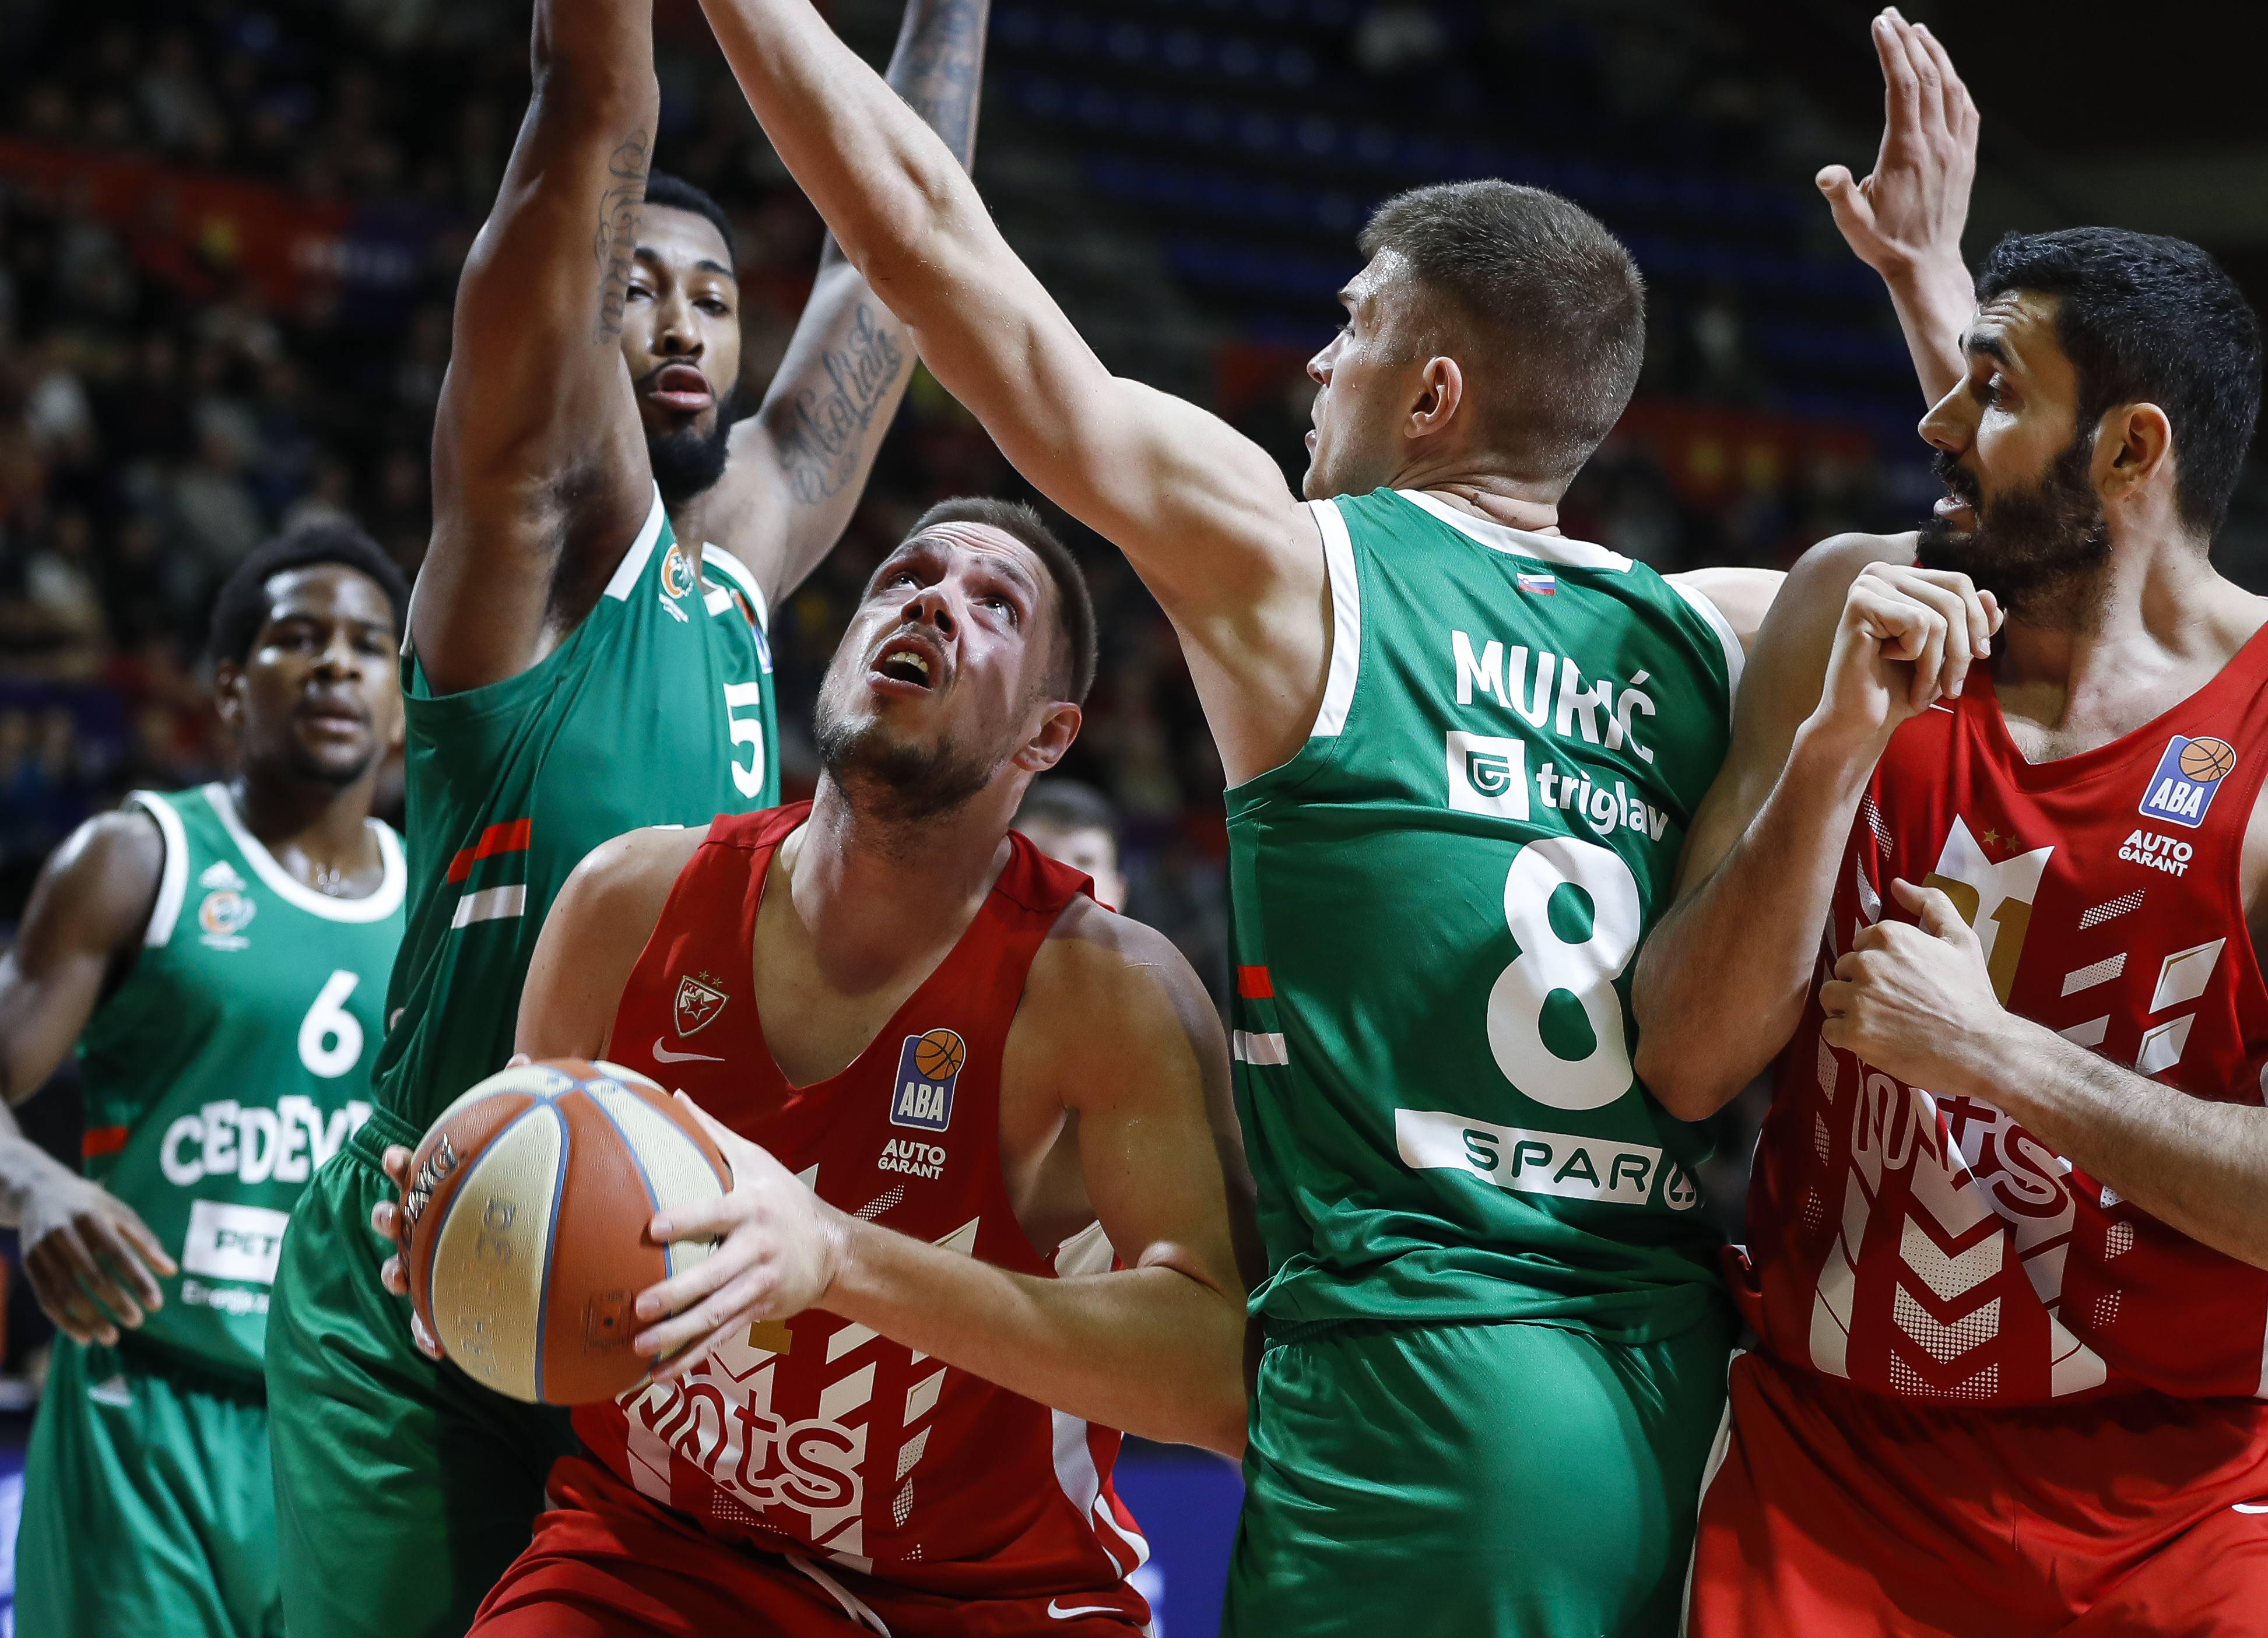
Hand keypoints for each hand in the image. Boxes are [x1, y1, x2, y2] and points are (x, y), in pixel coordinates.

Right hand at [20, 1170, 175, 1345]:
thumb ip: (145, 1240)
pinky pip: (45, 1298)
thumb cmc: (91, 1204)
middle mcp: (63, 1233)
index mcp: (92, 1217)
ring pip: (66, 1292)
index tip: (156, 1304)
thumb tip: (171, 1271)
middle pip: (92, 1276)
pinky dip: (64, 1320)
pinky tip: (83, 1336)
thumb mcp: (120, 1211)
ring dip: (89, 1318)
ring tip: (111, 1338)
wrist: (38, 1190)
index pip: (119, 1254)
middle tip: (137, 1322)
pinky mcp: (28, 1263)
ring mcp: (42, 1249)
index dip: (138, 1280)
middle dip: (116, 1302)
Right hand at [372, 1052, 534, 1361]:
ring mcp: (430, 1263)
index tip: (399, 1157)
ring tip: (399, 1279)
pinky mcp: (443, 1303)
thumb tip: (526, 1055)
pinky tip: (438, 1348)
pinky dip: (429, 1335)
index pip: (413, 1172)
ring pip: (402, 1271)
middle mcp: (429, 1225)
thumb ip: (517, 1101)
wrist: (524, 1241)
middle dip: (390, 1216)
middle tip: (391, 1213)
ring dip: (397, 1275)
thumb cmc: (513, 1183)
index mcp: (442, 1189)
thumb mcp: (520, 1144)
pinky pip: (430, 1324)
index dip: (402, 1164)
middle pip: (398, 1219)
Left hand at [632, 1094, 844, 1381]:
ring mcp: (759, 1284)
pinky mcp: (759, 1311)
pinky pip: (722, 1339)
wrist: (834, 1248)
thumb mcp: (757, 1159)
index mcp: (752, 1208)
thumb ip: (713, 1132)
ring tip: (640, 1347)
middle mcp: (757, 1249)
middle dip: (679, 1293)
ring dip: (678, 1334)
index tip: (654, 1228)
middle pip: (715, 1275)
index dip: (688, 1220)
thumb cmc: (785, 1196)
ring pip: (717, 1315)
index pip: (717, 1213)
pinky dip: (691, 1357)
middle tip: (640, 1305)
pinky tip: (660, 1373)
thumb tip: (673, 1094)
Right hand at [1809, 563, 2000, 752]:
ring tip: (1921, 690)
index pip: (1958, 583)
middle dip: (1961, 650)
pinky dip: (1912, 655)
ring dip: (1936, 664)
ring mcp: (1869, 585)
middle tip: (1952, 688)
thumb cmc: (1899, 686)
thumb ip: (1970, 623)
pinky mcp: (1861, 603)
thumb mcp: (1947, 652)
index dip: (1977, 621)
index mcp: (1901, 578)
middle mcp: (1883, 572)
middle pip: (1953, 599)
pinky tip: (1887, 661)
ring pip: (1938, 617)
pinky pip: (1918, 623)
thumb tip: (1990, 596)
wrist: (1859, 719)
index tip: (1980, 656)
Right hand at [1817, 9, 1977, 280]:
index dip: (1891, 50)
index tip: (1879, 24)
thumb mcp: (1853, 226)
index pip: (1902, 87)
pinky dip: (1954, 81)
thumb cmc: (1884, 245)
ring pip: (1950, 87)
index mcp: (1906, 153)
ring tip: (1918, 31)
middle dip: (1908, 41)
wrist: (1928, 266)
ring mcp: (1956, 149)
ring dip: (1935, 54)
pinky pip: (1966, 108)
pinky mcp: (1966, 157)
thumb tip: (1826, 173)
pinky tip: (1944, 71)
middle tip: (1891, 16)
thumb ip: (1840, 196)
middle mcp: (1936, 144)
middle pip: (1927, 77)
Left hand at [1820, 879, 2019, 1089]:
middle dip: (1860, 983)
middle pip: (1842, 969)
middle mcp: (1868, 963)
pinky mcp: (1853, 1032)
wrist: (1979, 1047)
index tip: (1897, 978)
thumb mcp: (1961, 939)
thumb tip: (1897, 883)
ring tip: (1878, 1020)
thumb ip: (1931, 904)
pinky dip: (1845, 1036)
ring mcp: (1858, 999)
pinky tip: (1871, 1039)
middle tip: (1891, 1002)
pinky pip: (1829, 1029)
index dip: (1877, 962)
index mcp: (1889, 937)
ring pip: (1830, 996)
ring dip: (1846, 1008)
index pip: (1860, 944)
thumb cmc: (1970, 994)